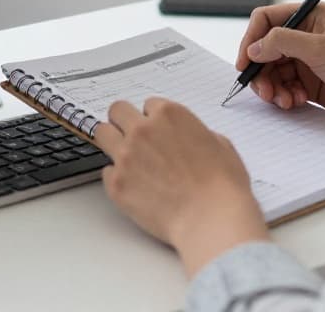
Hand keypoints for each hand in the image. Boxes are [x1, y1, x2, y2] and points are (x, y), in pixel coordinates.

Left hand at [96, 98, 269, 276]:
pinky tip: (134, 188)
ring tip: (126, 158)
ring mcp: (125, 156)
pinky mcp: (116, 183)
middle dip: (124, 121)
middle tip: (132, 137)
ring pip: (102, 133)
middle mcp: (142, 130)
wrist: (211, 219)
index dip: (154, 119)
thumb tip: (188, 139)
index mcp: (169, 115)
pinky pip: (106, 171)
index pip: (149, 104)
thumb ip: (195, 133)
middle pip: (117, 111)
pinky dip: (117, 178)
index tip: (157, 131)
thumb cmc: (222, 186)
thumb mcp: (220, 144)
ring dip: (112, 142)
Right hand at [237, 2, 324, 134]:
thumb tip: (254, 47)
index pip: (266, 20)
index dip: (251, 40)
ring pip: (272, 71)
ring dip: (272, 87)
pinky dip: (284, 96)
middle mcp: (306, 36)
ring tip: (284, 100)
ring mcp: (308, 60)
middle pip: (265, 49)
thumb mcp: (320, 49)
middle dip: (261, 71)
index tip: (245, 62)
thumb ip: (282, 42)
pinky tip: (296, 102)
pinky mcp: (311, 82)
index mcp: (310, 16)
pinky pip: (284, 86)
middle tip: (264, 91)